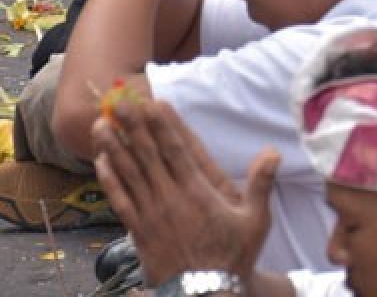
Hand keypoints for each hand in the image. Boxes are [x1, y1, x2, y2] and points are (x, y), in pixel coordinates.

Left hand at [92, 100, 278, 285]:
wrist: (205, 294)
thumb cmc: (233, 256)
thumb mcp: (256, 220)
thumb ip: (261, 184)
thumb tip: (273, 152)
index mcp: (198, 192)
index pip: (177, 151)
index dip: (163, 126)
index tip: (153, 103)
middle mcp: (170, 198)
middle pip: (148, 156)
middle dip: (133, 127)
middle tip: (120, 102)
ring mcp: (151, 214)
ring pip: (129, 174)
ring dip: (115, 147)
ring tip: (102, 123)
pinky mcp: (138, 231)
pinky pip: (119, 200)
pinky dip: (109, 180)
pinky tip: (101, 162)